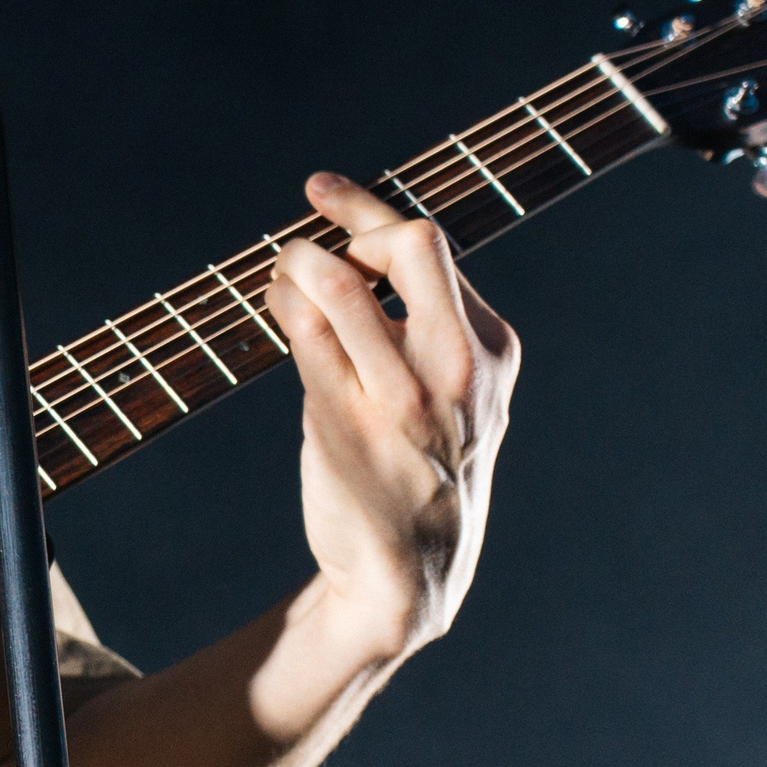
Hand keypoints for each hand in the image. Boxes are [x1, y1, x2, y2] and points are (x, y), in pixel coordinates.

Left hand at [265, 171, 519, 659]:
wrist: (411, 574)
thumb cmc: (424, 474)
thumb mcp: (462, 396)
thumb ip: (433, 328)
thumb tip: (361, 249)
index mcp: (492, 351)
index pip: (434, 249)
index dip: (368, 211)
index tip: (321, 191)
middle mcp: (456, 368)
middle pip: (411, 246)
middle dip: (349, 222)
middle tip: (307, 231)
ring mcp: (403, 398)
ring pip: (344, 287)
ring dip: (299, 263)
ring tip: (282, 274)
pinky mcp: (347, 426)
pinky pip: (306, 338)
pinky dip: (282, 306)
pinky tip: (274, 305)